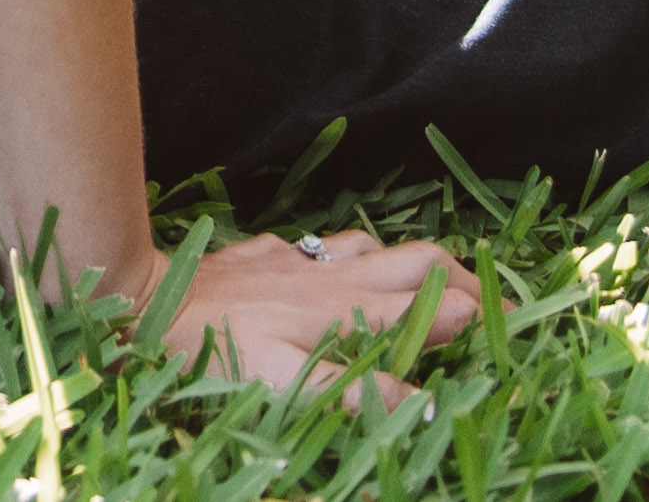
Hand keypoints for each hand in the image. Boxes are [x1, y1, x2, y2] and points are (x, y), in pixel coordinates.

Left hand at [159, 231, 471, 396]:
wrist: (141, 299)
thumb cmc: (212, 349)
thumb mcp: (288, 385)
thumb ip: (360, 391)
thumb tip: (430, 402)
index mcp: (349, 310)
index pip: (435, 305)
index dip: (477, 316)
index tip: (508, 330)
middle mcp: (332, 277)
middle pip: (417, 260)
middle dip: (460, 276)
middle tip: (488, 299)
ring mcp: (297, 260)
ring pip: (371, 246)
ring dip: (405, 261)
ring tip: (424, 280)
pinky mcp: (262, 254)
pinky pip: (315, 247)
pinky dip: (341, 256)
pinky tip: (329, 268)